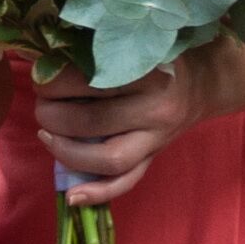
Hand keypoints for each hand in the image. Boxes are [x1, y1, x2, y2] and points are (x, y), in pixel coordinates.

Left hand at [32, 53, 225, 208]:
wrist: (202, 83)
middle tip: (42, 106)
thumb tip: (43, 65)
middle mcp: (155, 109)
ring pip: (107, 158)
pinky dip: (97, 192)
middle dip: (53, 116)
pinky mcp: (154, 158)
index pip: (90, 82)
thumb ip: (94, 56)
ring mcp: (156, 139)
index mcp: (146, 74)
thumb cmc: (155, 59)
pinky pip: (126, 182)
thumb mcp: (130, 48)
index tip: (42, 77)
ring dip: (66, 151)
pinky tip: (71, 196)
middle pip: (92, 122)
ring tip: (46, 135)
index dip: (55, 83)